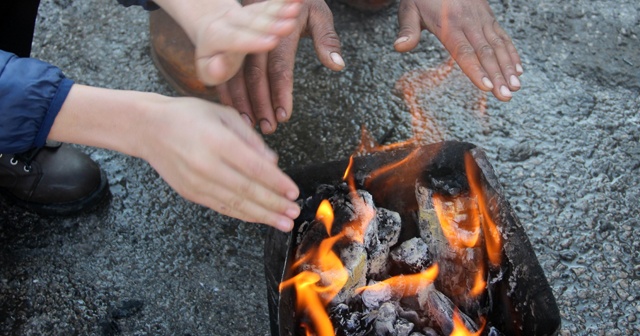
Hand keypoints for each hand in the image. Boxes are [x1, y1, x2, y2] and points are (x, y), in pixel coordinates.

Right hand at [51, 85, 299, 231]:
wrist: (148, 129)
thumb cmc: (189, 116)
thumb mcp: (224, 114)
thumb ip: (250, 138)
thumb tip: (273, 163)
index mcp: (217, 141)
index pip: (254, 167)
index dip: (276, 183)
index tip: (294, 192)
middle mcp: (206, 165)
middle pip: (247, 190)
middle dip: (274, 204)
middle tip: (294, 213)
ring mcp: (197, 182)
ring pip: (236, 204)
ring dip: (263, 216)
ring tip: (284, 223)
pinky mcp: (191, 193)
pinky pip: (222, 207)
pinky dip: (243, 214)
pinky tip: (260, 218)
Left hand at [155, 0, 301, 85]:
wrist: (208, 26)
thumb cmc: (210, 55)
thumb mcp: (204, 68)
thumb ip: (212, 71)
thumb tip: (219, 69)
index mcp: (215, 35)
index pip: (234, 39)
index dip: (253, 40)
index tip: (271, 42)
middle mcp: (231, 20)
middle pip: (252, 22)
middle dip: (271, 24)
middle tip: (290, 26)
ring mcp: (245, 12)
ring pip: (263, 10)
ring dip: (280, 10)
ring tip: (296, 8)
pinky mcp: (257, 8)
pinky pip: (271, 3)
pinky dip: (284, 0)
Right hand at [216, 0, 344, 133]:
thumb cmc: (303, 3)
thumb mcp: (319, 14)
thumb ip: (327, 40)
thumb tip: (337, 65)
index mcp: (280, 28)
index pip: (279, 65)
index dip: (280, 91)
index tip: (283, 114)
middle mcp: (258, 34)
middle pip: (255, 73)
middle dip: (260, 102)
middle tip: (268, 127)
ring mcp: (243, 38)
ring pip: (238, 74)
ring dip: (243, 101)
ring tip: (252, 123)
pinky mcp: (235, 44)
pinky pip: (229, 70)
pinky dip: (230, 91)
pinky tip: (237, 109)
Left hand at [394, 0, 522, 100]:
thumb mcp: (409, 9)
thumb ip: (407, 29)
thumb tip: (399, 47)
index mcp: (448, 24)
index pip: (463, 51)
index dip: (476, 70)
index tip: (487, 87)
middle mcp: (469, 22)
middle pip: (485, 53)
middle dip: (497, 76)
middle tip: (505, 97)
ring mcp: (482, 20)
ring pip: (498, 46)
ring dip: (508, 68)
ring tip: (516, 88)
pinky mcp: (489, 18)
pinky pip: (503, 37)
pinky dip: (512, 54)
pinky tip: (518, 71)